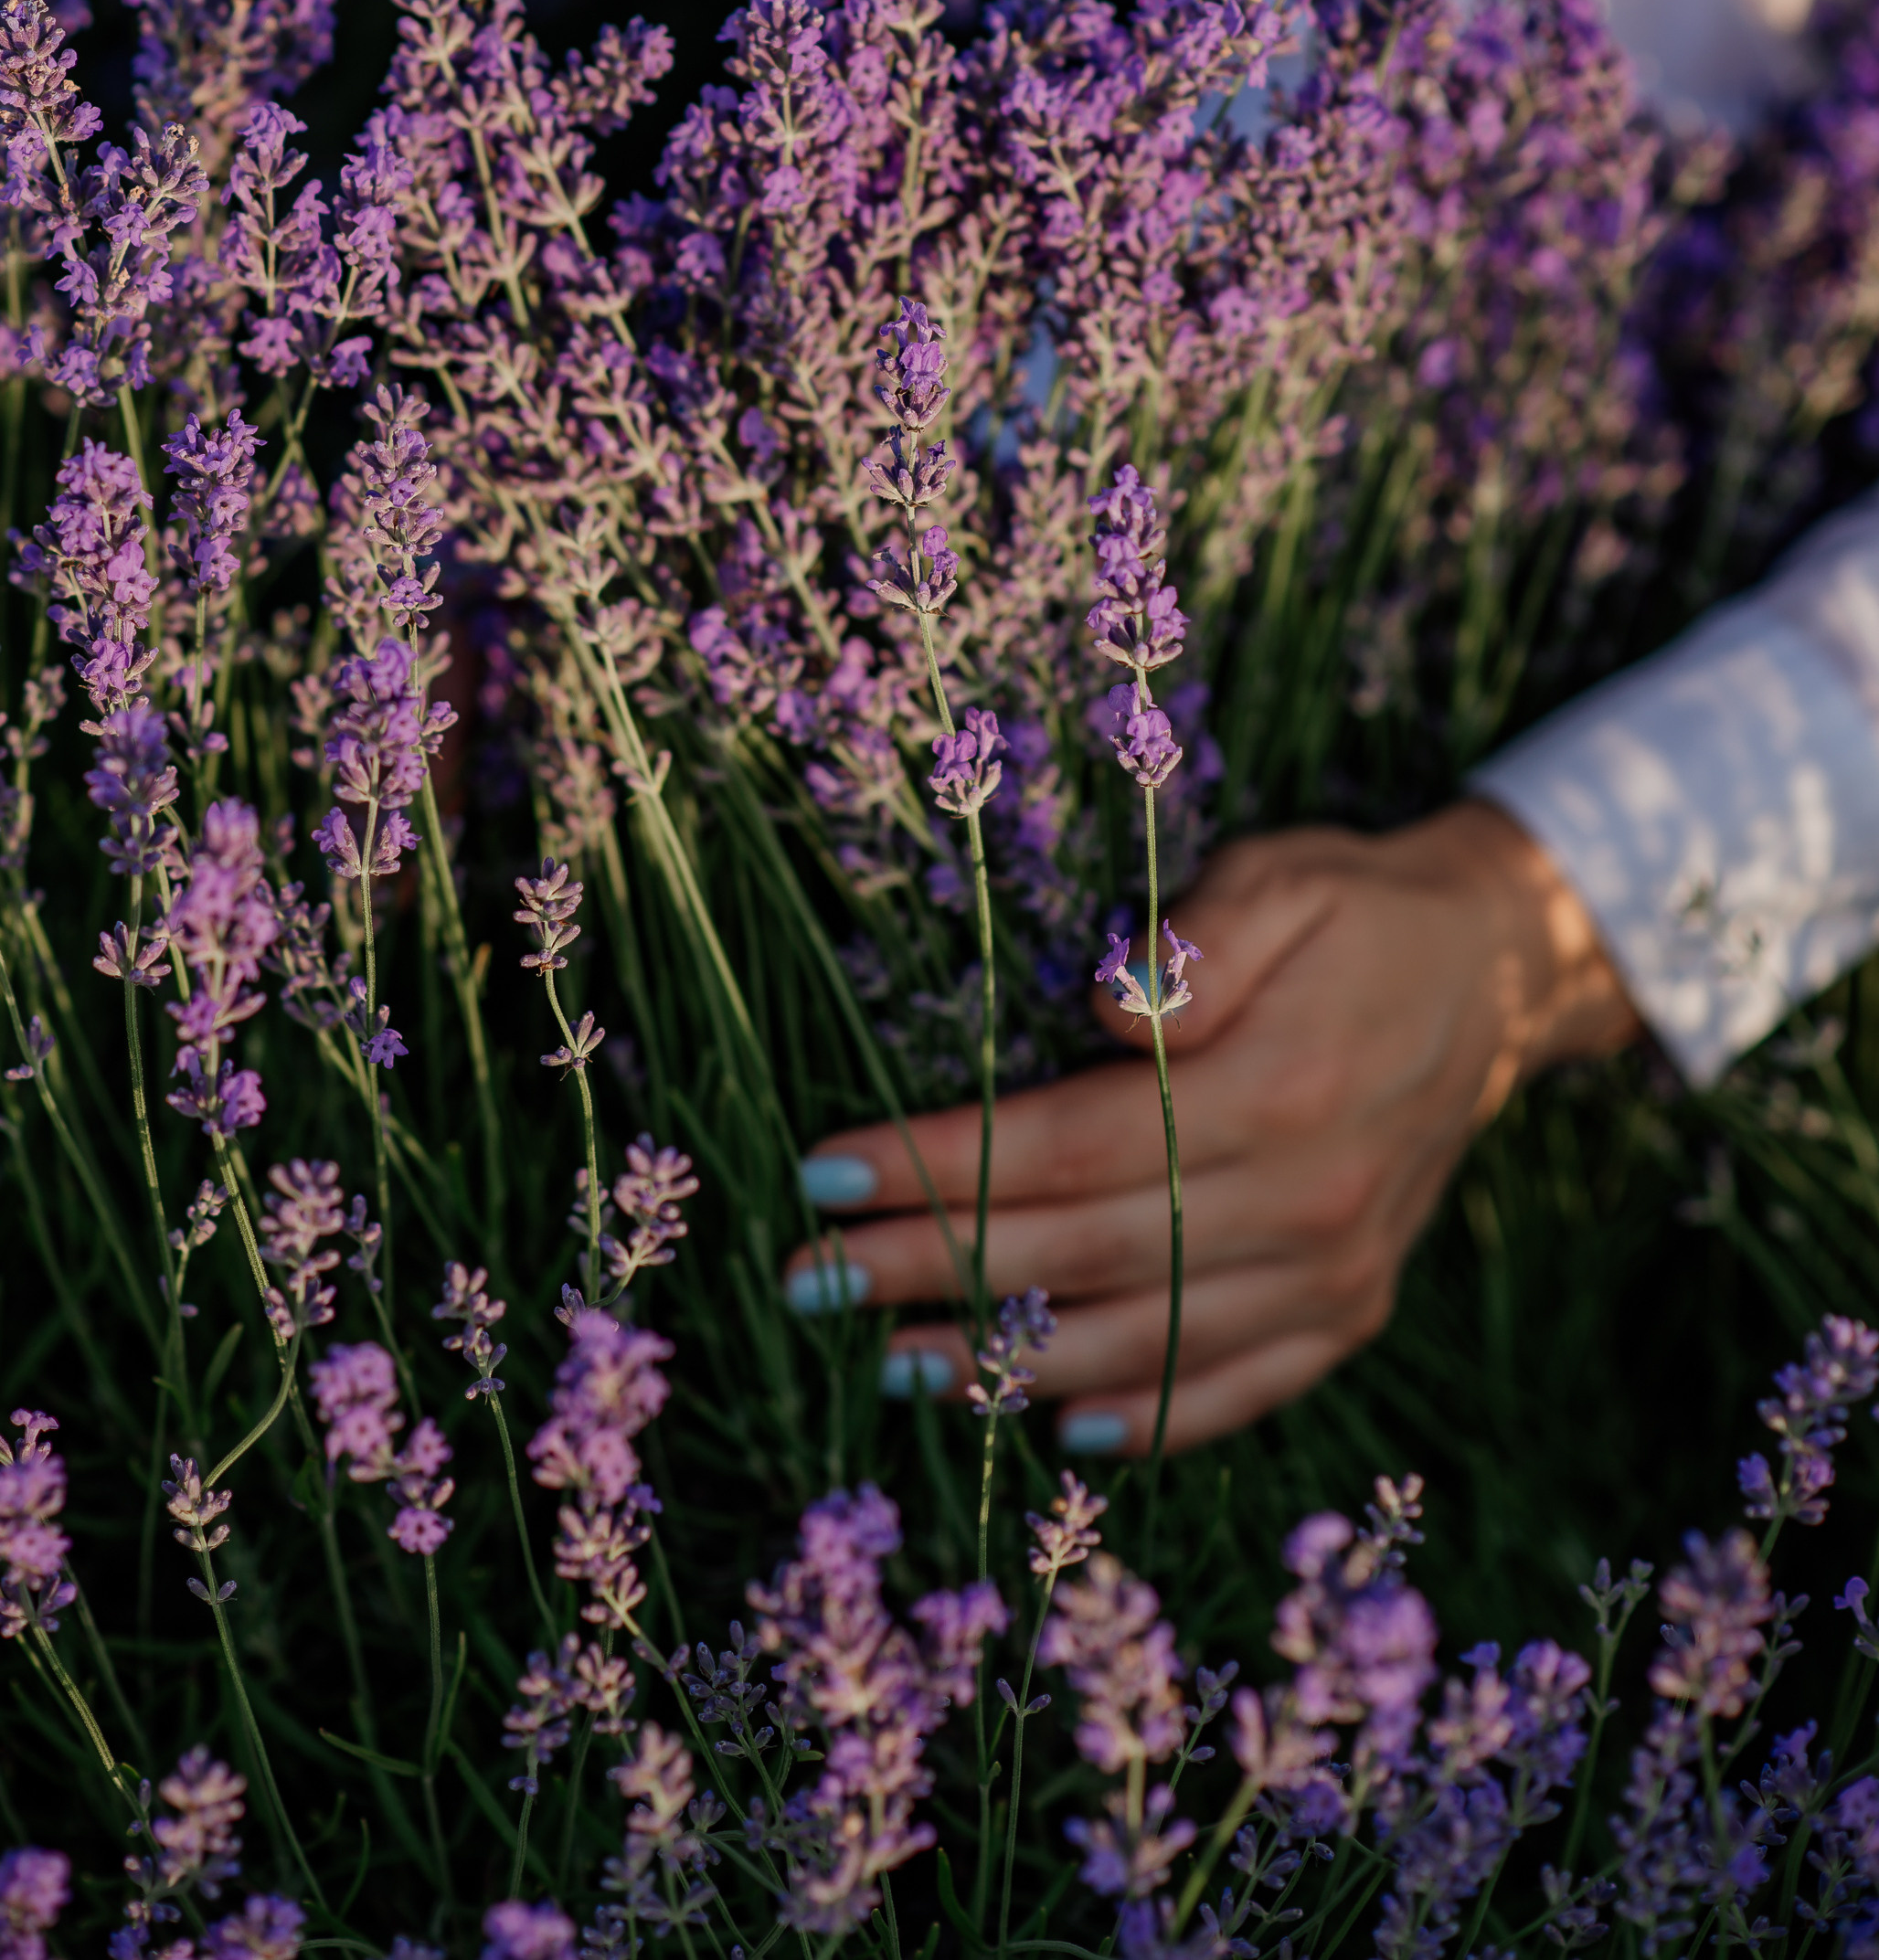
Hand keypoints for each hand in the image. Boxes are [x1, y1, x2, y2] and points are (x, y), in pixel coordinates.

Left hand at [783, 800, 1639, 1454]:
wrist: (1497, 973)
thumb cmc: (1354, 910)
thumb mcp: (1281, 876)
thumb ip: (1197, 940)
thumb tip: (1103, 1013)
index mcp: (1281, 1086)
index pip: (1073, 1143)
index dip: (946, 1164)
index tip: (828, 1168)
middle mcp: (1308, 1199)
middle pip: (1086, 1252)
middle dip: (932, 1269)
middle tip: (808, 1280)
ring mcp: (1336, 1269)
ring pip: (1150, 1338)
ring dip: (1011, 1363)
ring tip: (891, 1361)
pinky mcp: (1351, 1308)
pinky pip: (1238, 1386)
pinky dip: (1147, 1418)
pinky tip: (1058, 1430)